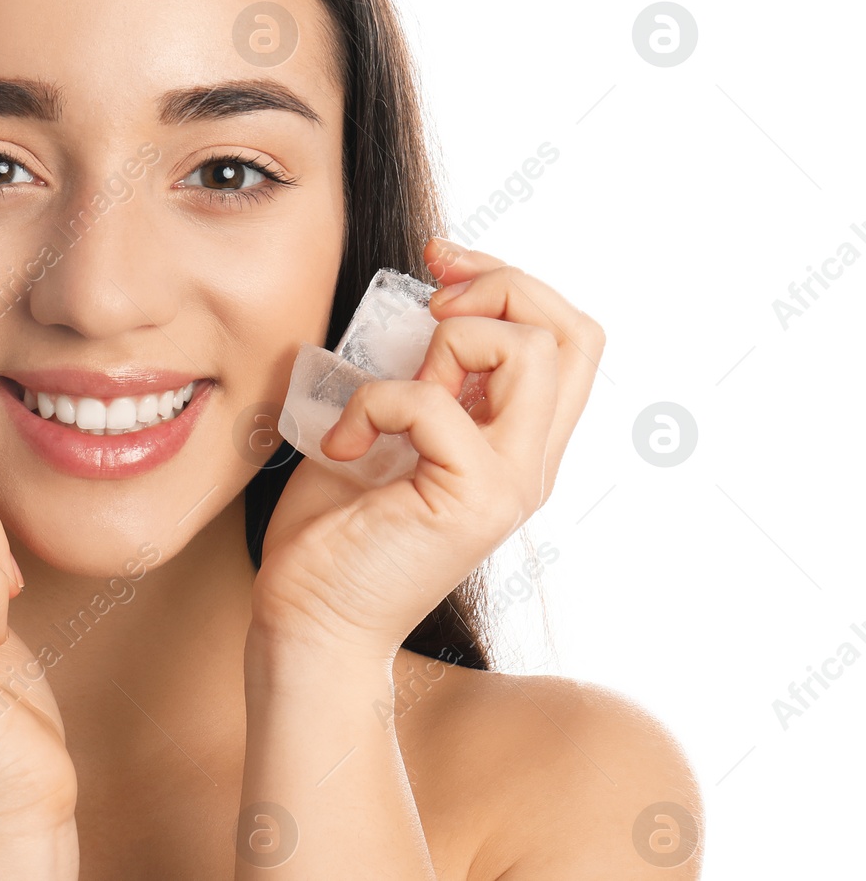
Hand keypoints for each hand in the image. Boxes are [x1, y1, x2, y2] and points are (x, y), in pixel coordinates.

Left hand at [252, 239, 604, 661]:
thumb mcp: (385, 424)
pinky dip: (374, 401)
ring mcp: (508, 482)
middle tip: (429, 301)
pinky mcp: (470, 499)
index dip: (511, 281)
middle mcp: (530, 460)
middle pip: (572, 331)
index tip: (439, 268)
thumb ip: (419, 373)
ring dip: (449, 340)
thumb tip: (419, 308)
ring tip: (396, 387)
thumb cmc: (336, 526)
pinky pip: (433, 402)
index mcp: (516, 439)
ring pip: (529, 352)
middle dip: (499, 284)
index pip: (568, 335)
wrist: (311, 616)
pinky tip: (344, 439)